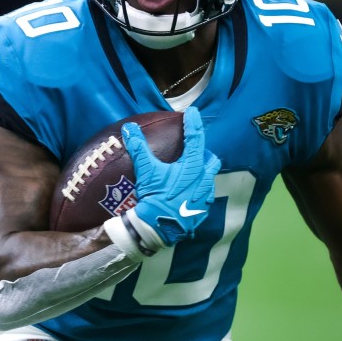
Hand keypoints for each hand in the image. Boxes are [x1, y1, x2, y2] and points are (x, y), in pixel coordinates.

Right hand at [121, 106, 221, 249]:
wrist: (158, 228)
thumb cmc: (155, 197)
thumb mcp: (147, 171)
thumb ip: (139, 148)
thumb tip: (129, 127)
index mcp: (193, 167)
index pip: (196, 138)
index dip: (193, 123)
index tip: (193, 112)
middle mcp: (204, 180)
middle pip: (211, 160)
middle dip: (205, 154)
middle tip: (194, 152)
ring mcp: (204, 197)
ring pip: (209, 179)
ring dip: (202, 174)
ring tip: (189, 174)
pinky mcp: (201, 211)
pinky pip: (203, 197)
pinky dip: (197, 192)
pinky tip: (186, 195)